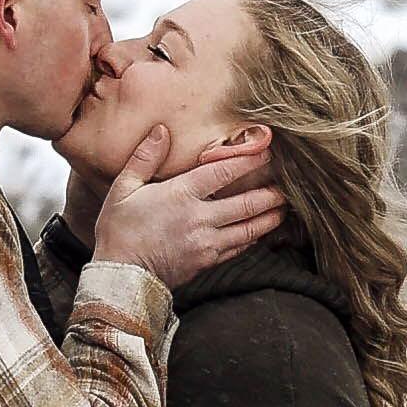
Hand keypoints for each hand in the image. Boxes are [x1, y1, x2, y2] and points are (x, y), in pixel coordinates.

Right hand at [92, 124, 280, 281]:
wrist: (121, 276)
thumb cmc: (118, 231)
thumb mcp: (123, 188)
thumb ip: (145, 157)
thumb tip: (162, 131)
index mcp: (180, 195)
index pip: (224, 172)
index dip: (249, 161)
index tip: (266, 152)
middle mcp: (200, 218)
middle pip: (246, 203)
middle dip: (270, 193)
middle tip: (288, 184)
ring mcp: (207, 243)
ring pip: (249, 228)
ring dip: (269, 217)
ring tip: (283, 208)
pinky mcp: (207, 262)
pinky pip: (238, 247)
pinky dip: (253, 237)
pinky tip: (261, 231)